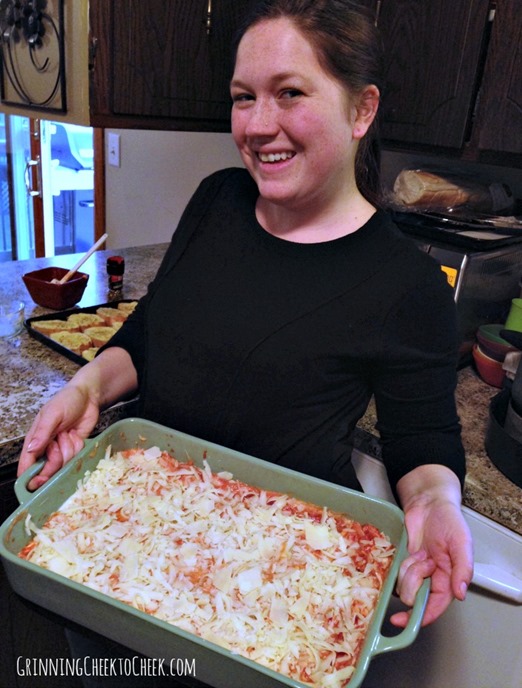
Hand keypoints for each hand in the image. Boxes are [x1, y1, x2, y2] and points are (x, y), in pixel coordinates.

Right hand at [18, 383, 99, 490]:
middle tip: (61, 440)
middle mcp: (47, 448)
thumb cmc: (66, 400)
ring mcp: (62, 450)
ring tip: (69, 433)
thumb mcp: (52, 414)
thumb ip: (42, 432)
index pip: (28, 464)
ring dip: (69, 448)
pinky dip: (79, 447)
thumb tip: (31, 450)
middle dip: (56, 459)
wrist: (89, 396)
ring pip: (64, 464)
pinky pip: (77, 458)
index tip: (37, 483)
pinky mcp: (76, 450)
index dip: (31, 476)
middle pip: (48, 468)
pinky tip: (77, 435)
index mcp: (35, 440)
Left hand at [391, 465, 473, 627]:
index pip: (436, 605)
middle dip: (413, 582)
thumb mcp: (461, 542)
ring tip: (417, 551)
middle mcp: (431, 578)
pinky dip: (397, 563)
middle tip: (421, 560)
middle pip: (415, 595)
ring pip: (402, 583)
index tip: (405, 621)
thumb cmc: (449, 520)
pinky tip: (408, 550)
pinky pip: (394, 571)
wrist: (428, 502)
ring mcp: (415, 570)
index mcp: (448, 578)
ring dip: (407, 568)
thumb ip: (463, 568)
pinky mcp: (402, 560)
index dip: (422, 617)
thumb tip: (461, 594)